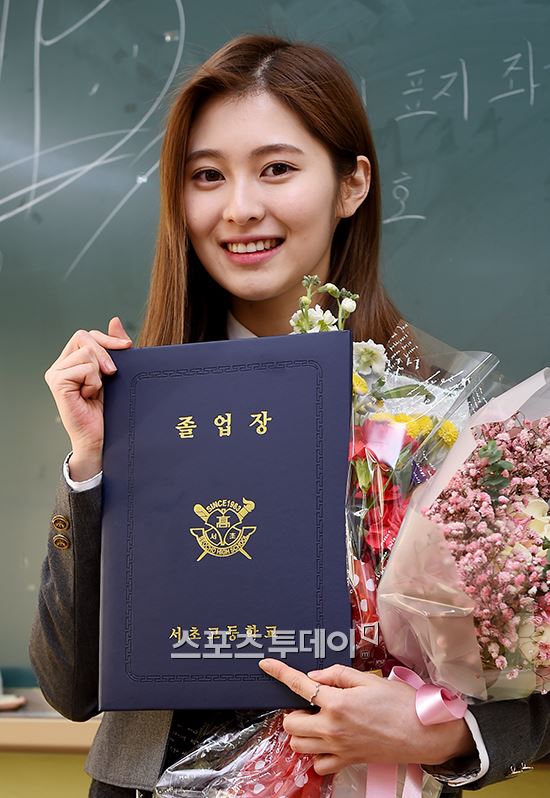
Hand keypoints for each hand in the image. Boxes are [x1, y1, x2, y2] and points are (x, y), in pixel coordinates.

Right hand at [44, 317, 131, 478]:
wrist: (101, 436)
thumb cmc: (108, 409)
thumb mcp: (116, 373)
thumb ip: (114, 347)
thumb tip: (114, 320)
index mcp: (73, 359)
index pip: (87, 335)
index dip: (108, 339)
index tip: (129, 347)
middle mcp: (62, 364)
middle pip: (83, 336)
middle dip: (104, 352)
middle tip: (112, 374)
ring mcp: (56, 372)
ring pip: (85, 352)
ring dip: (99, 373)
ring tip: (95, 391)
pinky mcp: (57, 382)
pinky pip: (83, 368)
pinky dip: (93, 382)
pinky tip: (88, 396)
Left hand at [259, 660, 474, 774]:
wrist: (423, 733)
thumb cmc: (400, 703)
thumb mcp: (369, 679)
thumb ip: (337, 675)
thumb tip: (314, 677)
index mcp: (337, 702)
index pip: (298, 685)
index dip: (279, 672)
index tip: (266, 664)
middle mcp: (332, 727)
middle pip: (290, 723)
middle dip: (292, 711)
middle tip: (308, 703)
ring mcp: (338, 748)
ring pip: (299, 745)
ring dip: (301, 731)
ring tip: (317, 720)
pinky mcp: (347, 761)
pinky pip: (318, 764)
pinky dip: (316, 754)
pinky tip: (327, 741)